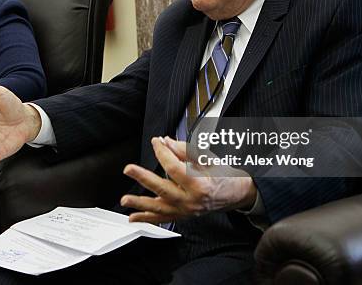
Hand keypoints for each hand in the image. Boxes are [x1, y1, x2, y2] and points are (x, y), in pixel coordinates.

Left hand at [120, 136, 256, 223]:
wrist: (236, 194)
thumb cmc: (224, 175)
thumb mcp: (208, 158)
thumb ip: (185, 150)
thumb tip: (166, 142)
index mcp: (200, 185)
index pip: (175, 167)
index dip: (163, 152)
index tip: (156, 142)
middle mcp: (191, 201)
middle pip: (163, 189)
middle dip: (144, 178)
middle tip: (129, 169)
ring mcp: (186, 211)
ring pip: (159, 208)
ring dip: (140, 204)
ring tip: (125, 200)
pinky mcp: (183, 216)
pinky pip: (162, 219)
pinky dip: (147, 219)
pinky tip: (133, 217)